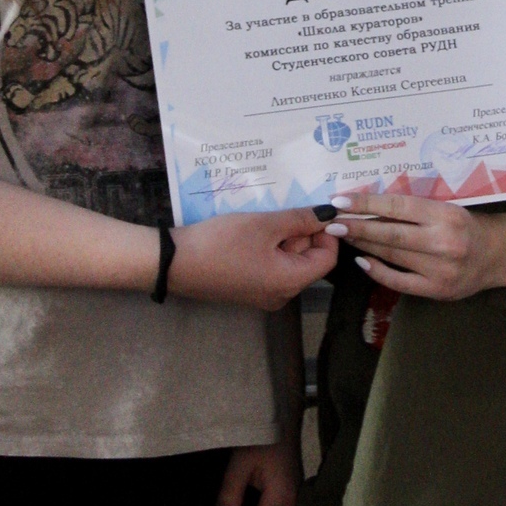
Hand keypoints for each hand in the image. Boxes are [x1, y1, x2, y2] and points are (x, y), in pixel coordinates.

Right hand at [169, 208, 335, 310]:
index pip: (328, 259)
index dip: (326, 233)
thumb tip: (330, 215)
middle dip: (301, 234)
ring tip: (264, 219)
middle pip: (308, 260)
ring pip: (288, 261)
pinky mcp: (248, 289)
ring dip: (282, 238)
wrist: (175, 263)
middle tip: (282, 211)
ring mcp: (263, 294)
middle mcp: (282, 294)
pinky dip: (268, 247)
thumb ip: (300, 219)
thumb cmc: (222, 243)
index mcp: (291, 282)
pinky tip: (252, 231)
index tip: (312, 211)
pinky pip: (270, 267)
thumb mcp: (264, 225)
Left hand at [329, 190, 505, 301]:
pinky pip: (399, 281)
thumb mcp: (446, 208)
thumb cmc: (466, 226)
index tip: (340, 200)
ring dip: (364, 245)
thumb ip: (413, 209)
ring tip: (344, 236)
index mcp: (445, 215)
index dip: (366, 203)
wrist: (497, 255)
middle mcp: (442, 241)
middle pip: (390, 233)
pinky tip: (362, 261)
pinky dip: (377, 271)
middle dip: (357, 227)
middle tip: (332, 222)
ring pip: (392, 255)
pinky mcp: (437, 290)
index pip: (397, 206)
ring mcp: (439, 269)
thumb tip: (369, 205)